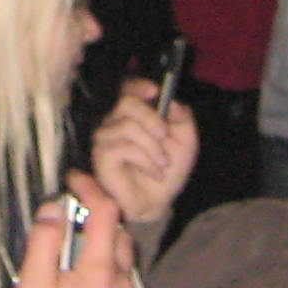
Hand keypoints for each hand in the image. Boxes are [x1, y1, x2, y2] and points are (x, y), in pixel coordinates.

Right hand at [9, 173, 138, 287]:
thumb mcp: (33, 285)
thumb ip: (45, 241)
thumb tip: (54, 208)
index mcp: (101, 270)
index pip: (106, 213)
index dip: (91, 189)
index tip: (73, 180)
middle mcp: (121, 287)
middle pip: (120, 236)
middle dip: (101, 216)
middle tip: (72, 212)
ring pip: (122, 264)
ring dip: (104, 245)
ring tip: (74, 246)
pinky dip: (105, 271)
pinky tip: (80, 284)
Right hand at [91, 79, 199, 233]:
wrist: (159, 202)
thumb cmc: (168, 170)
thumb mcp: (186, 139)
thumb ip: (181, 116)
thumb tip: (169, 101)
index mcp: (133, 114)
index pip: (126, 88)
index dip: (137, 86)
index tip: (154, 91)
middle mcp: (114, 122)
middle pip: (126, 103)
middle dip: (152, 119)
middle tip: (165, 137)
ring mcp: (104, 140)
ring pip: (128, 126)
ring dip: (153, 147)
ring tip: (162, 163)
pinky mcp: (101, 157)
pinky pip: (124, 147)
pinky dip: (146, 160)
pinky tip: (154, 171)